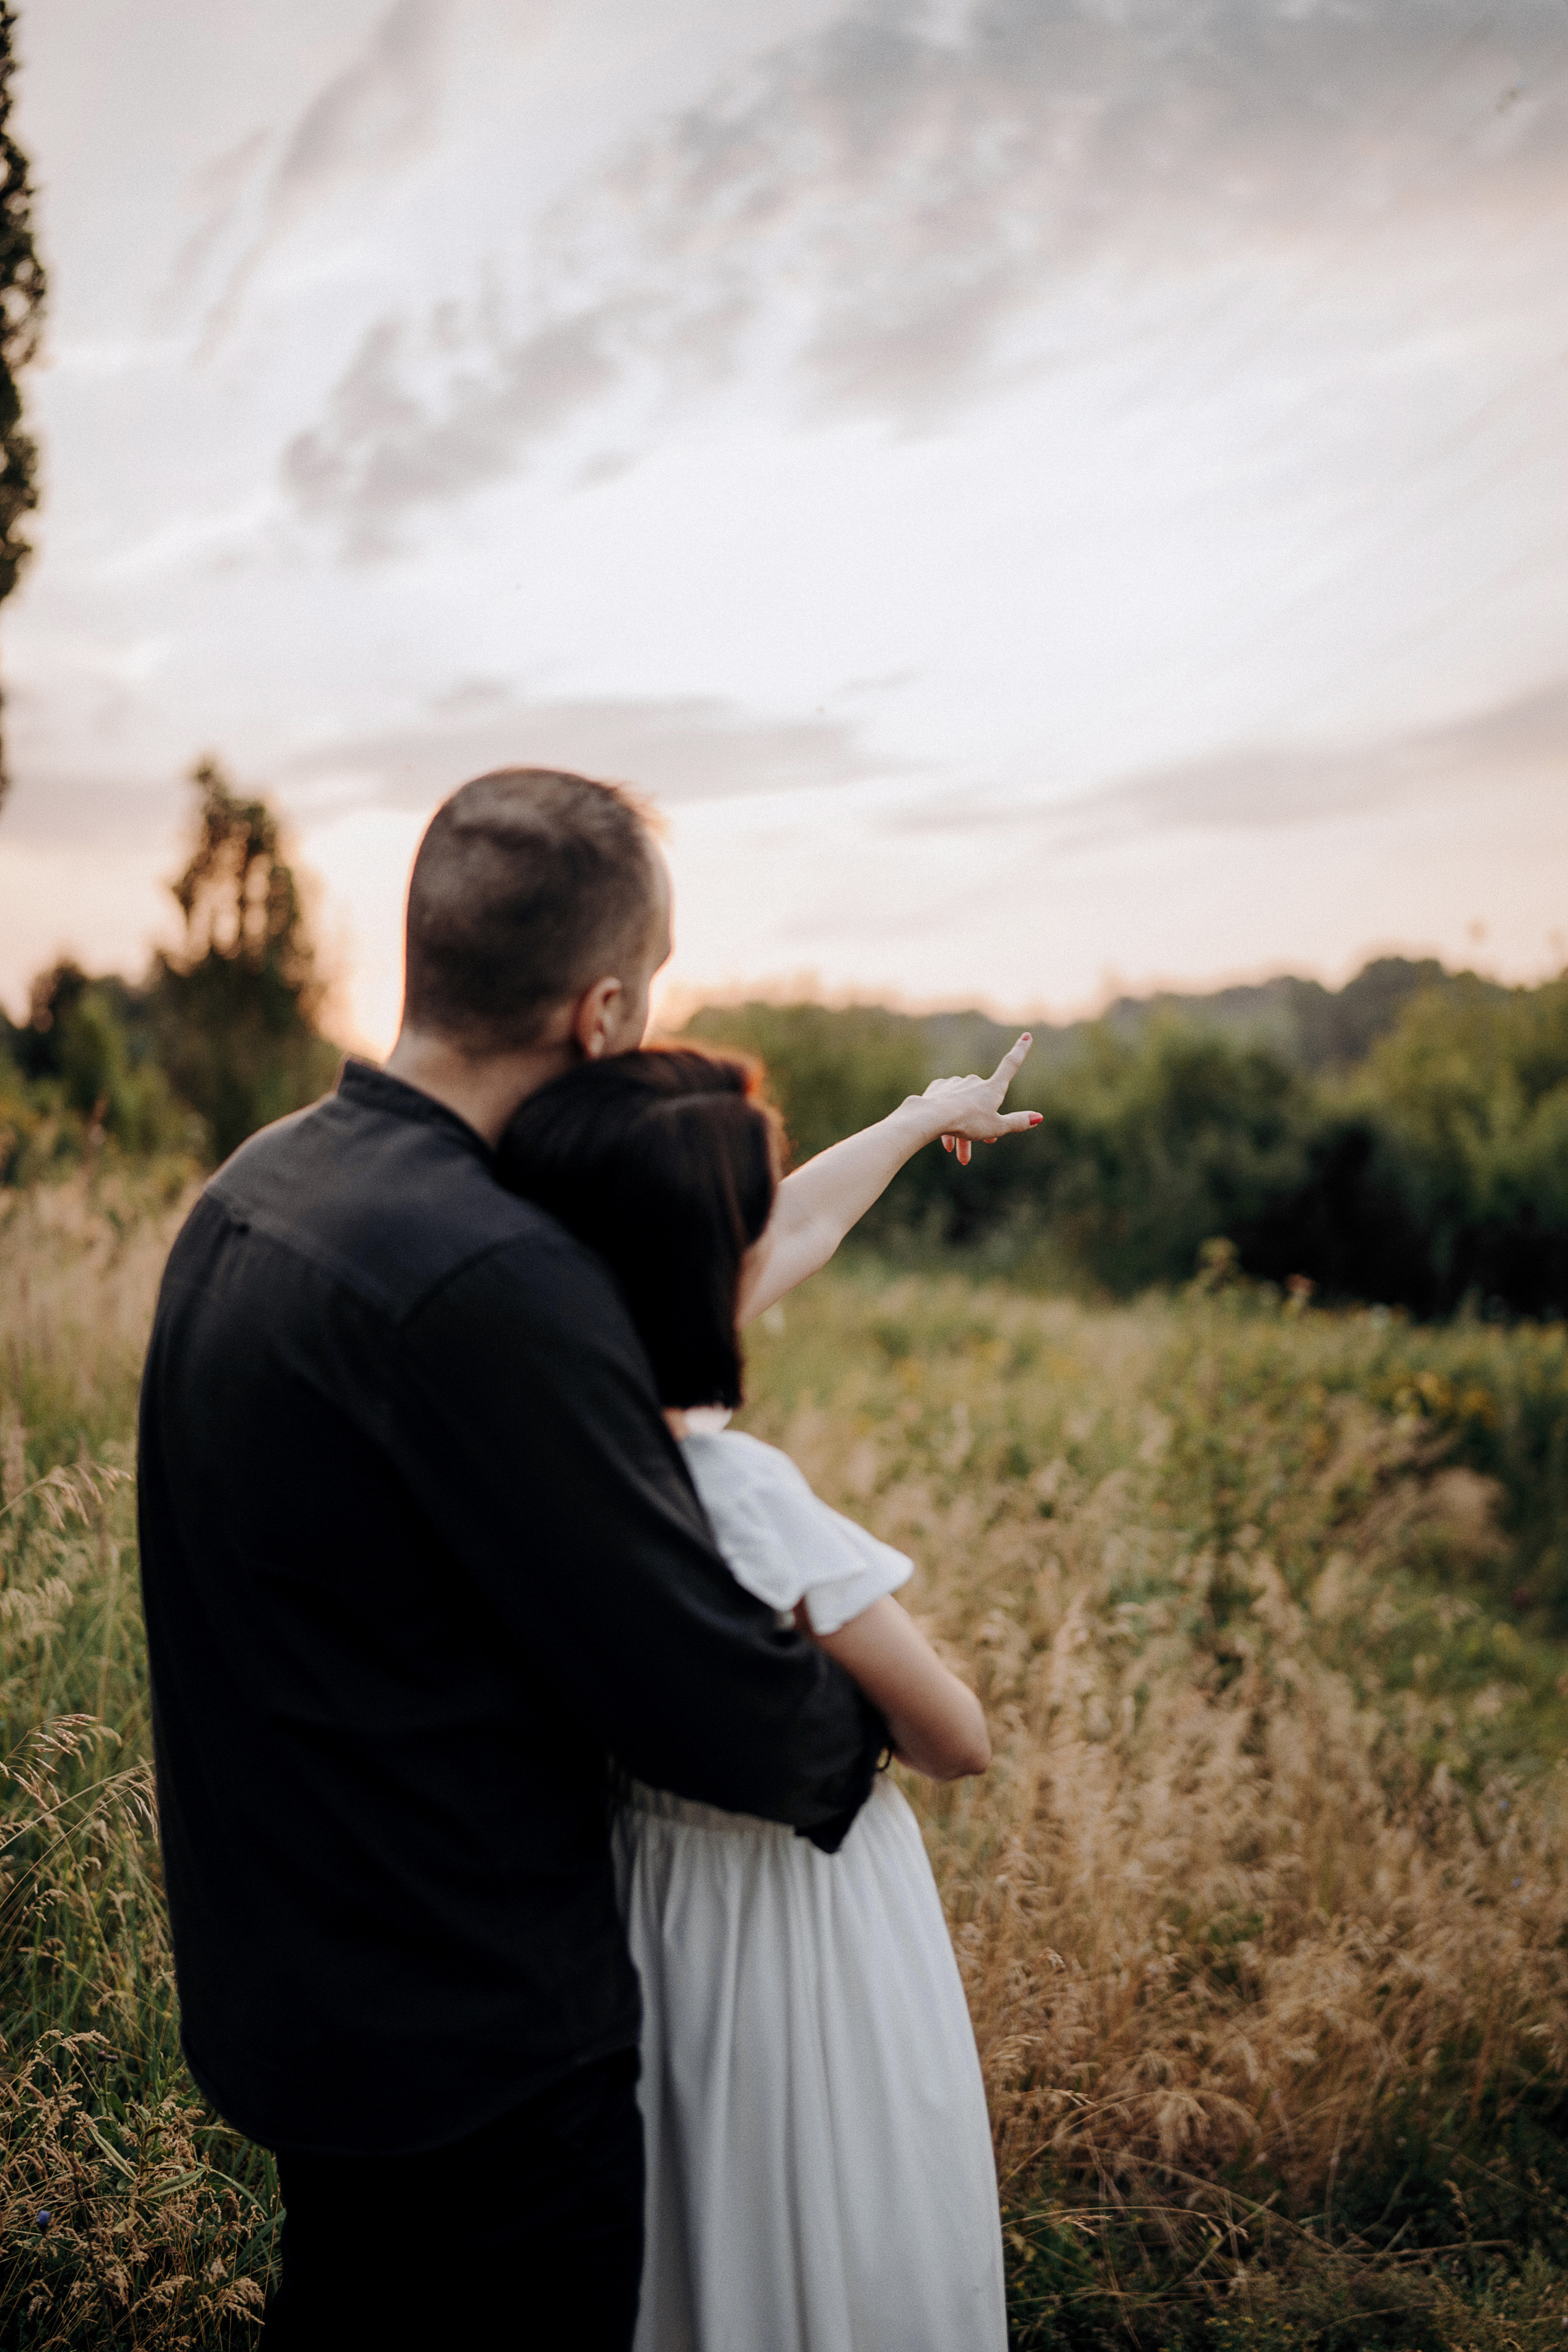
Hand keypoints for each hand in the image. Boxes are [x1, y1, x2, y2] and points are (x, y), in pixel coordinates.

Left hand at [921, 1034, 1041, 1165]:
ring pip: (963, 1108)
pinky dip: (948, 1122)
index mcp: (992, 1088)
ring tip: (955, 1152)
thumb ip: (1017, 1122)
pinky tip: (944, 1139)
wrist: (931, 1117)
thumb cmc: (967, 1123)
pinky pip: (947, 1106)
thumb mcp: (996, 1127)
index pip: (1011, 1065)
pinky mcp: (938, 1089)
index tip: (1026, 1035)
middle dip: (983, 1123)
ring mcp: (955, 1084)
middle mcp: (974, 1082)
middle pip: (983, 1103)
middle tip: (983, 1143)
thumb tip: (1039, 1117)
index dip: (1020, 1050)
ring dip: (962, 1130)